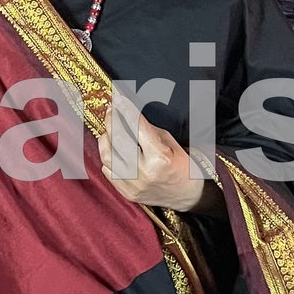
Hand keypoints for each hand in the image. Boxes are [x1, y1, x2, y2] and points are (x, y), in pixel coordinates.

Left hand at [96, 94, 212, 212]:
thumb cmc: (183, 166)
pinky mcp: (127, 193)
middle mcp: (144, 172)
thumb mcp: (172, 143)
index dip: (126, 109)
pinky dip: (107, 157)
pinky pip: (108, 171)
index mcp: (160, 157)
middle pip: (118, 139)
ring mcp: (133, 185)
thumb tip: (129, 116)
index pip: (137, 126)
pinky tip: (112, 149)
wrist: (188, 195)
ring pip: (107, 156)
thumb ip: (149, 131)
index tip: (118, 98)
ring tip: (109, 129)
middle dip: (112, 120)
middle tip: (111, 110)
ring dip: (105, 138)